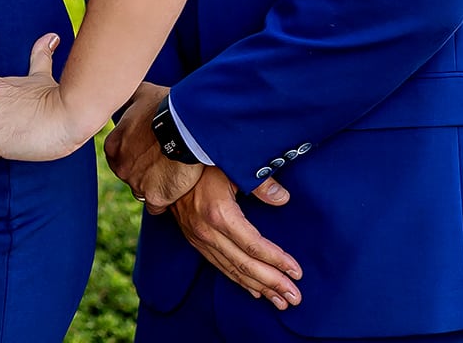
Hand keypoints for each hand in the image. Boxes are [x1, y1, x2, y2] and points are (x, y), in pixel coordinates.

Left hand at [104, 82, 202, 212]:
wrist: (186, 126)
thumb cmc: (165, 106)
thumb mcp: (142, 94)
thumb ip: (130, 99)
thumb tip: (123, 89)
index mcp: (114, 146)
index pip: (121, 156)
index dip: (137, 153)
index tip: (152, 149)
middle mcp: (120, 167)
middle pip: (131, 174)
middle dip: (145, 170)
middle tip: (164, 160)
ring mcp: (136, 183)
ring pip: (143, 191)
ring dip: (155, 184)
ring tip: (173, 172)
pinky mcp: (155, 197)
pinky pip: (157, 205)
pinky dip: (166, 198)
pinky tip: (176, 186)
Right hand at [171, 166, 300, 310]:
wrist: (166, 164)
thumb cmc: (202, 162)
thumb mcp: (231, 166)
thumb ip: (259, 183)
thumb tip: (282, 198)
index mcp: (219, 214)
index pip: (254, 246)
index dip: (277, 261)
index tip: (296, 272)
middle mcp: (207, 232)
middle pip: (245, 265)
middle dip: (272, 283)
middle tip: (295, 297)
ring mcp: (199, 238)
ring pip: (232, 270)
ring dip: (258, 287)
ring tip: (281, 301)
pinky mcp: (195, 241)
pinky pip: (219, 266)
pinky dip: (239, 280)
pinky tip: (254, 290)